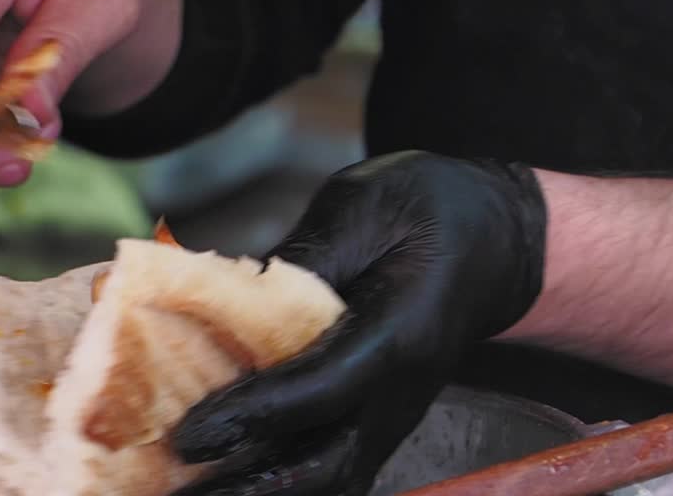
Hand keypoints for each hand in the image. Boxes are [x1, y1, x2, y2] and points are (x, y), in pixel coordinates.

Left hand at [168, 151, 547, 495]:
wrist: (496, 241)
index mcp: (403, 331)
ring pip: (332, 477)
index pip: (325, 388)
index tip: (190, 433)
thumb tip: (229, 298)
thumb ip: (306, 256)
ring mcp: (396, 413)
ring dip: (263, 492)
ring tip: (189, 493)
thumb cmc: (435, 210)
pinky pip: (332, 466)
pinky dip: (281, 482)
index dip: (255, 414)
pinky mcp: (381, 419)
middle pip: (329, 463)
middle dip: (250, 486)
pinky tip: (228, 481)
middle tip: (175, 484)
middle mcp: (403, 390)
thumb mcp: (368, 205)